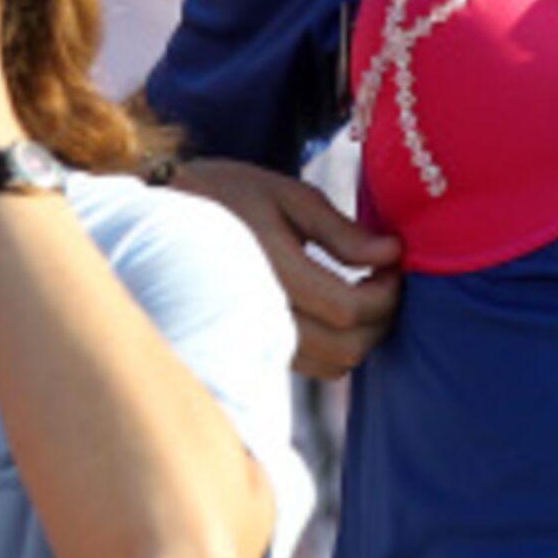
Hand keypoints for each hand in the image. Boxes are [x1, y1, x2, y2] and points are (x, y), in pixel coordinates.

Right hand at [174, 157, 403, 377]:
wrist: (163, 217)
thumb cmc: (229, 194)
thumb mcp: (287, 195)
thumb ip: (341, 230)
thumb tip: (392, 253)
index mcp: (272, 272)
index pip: (349, 309)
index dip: (387, 291)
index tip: (394, 258)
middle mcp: (261, 316)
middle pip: (348, 347)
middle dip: (383, 316)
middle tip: (386, 276)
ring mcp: (255, 338)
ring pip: (334, 364)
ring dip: (363, 333)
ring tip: (365, 288)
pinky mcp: (253, 346)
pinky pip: (313, 364)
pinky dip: (339, 343)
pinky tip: (337, 305)